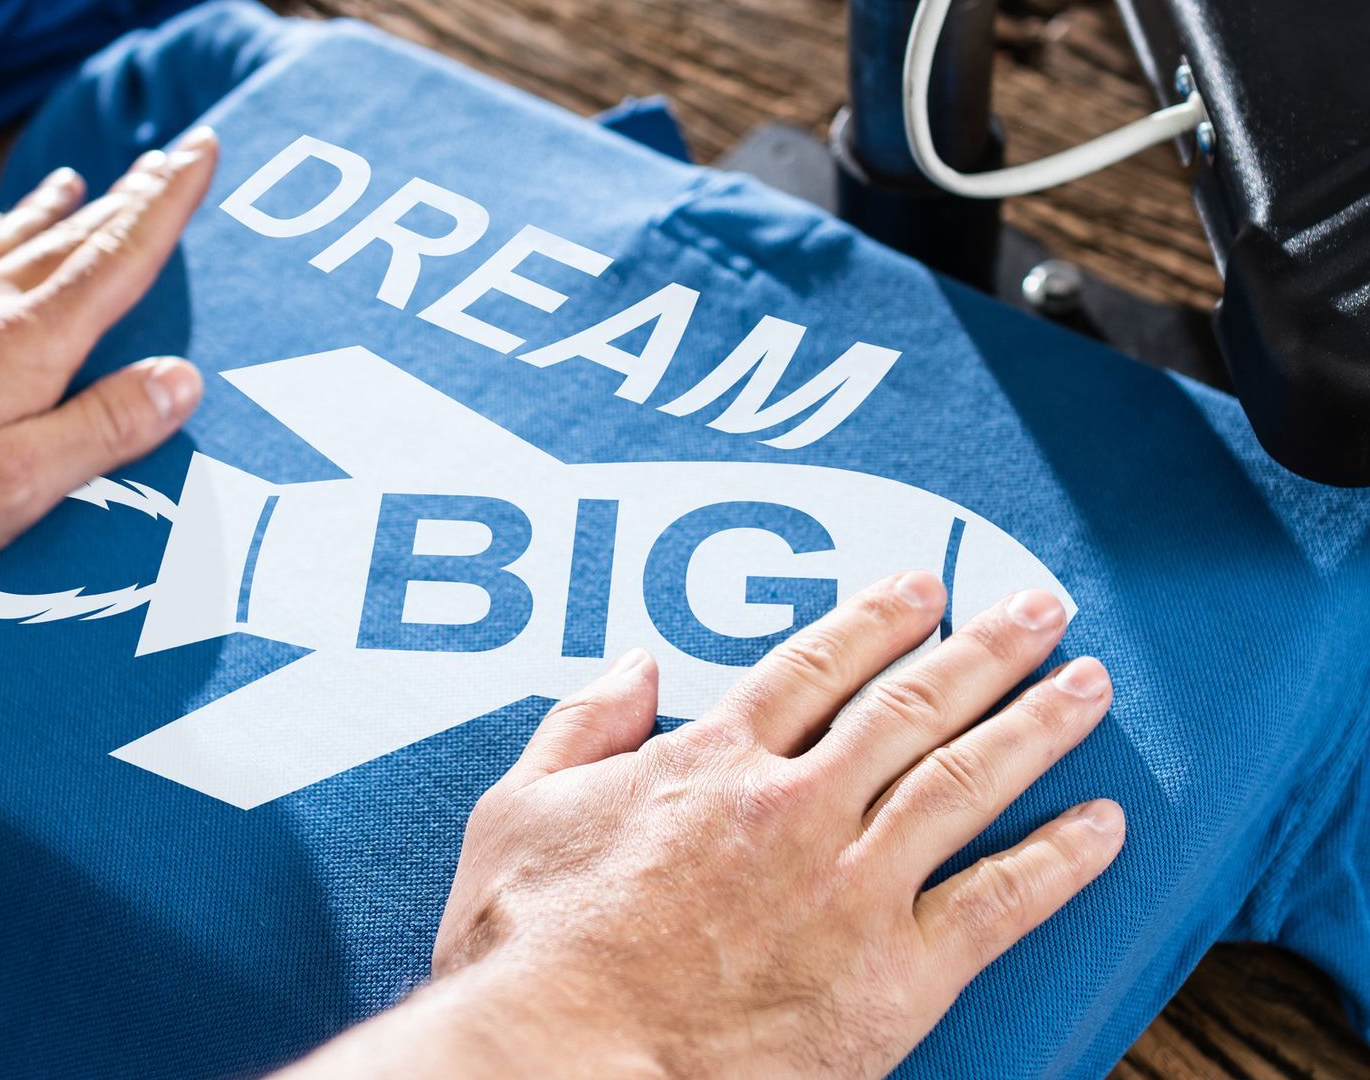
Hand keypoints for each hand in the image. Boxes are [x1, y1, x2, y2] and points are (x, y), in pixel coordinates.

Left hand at [0, 131, 217, 583]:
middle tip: (167, 156)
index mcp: (27, 339)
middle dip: (127, 194)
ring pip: (7, 235)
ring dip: (55, 208)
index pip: (117, 255)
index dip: (166, 201)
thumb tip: (182, 378)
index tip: (200, 151)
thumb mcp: (19, 485)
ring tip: (81, 181)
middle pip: (70, 234)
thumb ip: (105, 427)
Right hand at [281, 576, 1120, 1079]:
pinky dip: (1058, 860)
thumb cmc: (529, 946)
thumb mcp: (520, 807)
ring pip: (964, 781)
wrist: (563, 1060)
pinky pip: (997, 902)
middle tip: (1040, 608)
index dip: (877, 619)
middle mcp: (794, 804)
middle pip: (908, 705)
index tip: (925, 590)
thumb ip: (581, 723)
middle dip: (984, 650)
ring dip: (1035, 725)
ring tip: (1088, 686)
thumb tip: (633, 664)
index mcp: (710, 761)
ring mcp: (851, 885)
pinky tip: (1102, 826)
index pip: (814, 665)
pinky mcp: (892, 974)